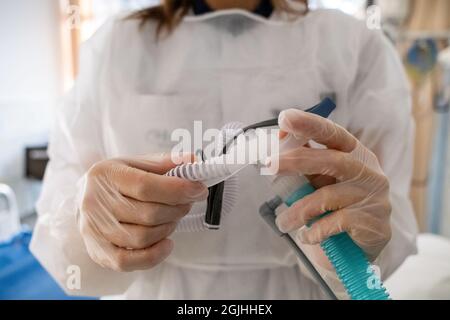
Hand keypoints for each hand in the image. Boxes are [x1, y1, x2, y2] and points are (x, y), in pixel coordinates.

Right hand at [78, 153, 208, 271]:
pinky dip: (154, 255)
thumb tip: (192, 161)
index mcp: (106, 175)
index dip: (178, 190)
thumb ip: (164, 163)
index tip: (199, 190)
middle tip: (187, 203)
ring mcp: (94, 229)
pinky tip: (166, 243)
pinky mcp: (97, 251)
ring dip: (168, 229)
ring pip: (142, 238)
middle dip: (177, 209)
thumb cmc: (117, 182)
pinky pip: (128, 262)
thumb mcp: (137, 164)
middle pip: (148, 214)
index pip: (146, 185)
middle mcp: (95, 202)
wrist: (87, 199)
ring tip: (173, 218)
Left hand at [274, 109, 391, 260]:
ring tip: (282, 222)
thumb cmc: (336, 205)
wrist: (360, 245)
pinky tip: (305, 236)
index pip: (333, 133)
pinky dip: (313, 231)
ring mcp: (372, 196)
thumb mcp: (322, 179)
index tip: (285, 118)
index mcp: (354, 153)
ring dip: (297, 211)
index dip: (309, 124)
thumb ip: (306, 160)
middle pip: (332, 160)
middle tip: (268, 165)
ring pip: (326, 197)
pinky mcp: (371, 222)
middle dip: (296, 160)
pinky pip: (332, 223)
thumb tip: (279, 136)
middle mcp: (367, 170)